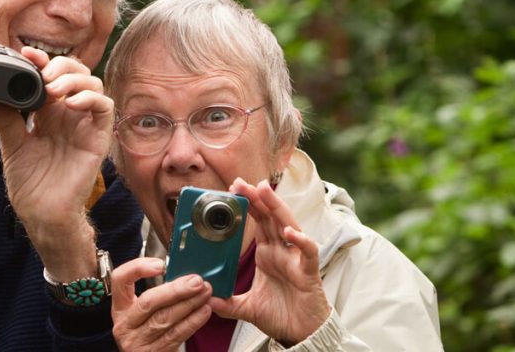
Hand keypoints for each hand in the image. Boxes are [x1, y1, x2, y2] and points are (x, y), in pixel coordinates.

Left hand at [0, 47, 113, 278]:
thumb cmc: (30, 184)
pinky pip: (104, 108)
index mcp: (47, 112)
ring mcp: (84, 124)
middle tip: (43, 73)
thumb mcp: (11, 144)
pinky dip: (90, 98)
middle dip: (60, 65)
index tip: (26, 53)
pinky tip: (71, 103)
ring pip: (93, 84)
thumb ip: (3, 116)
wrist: (42, 214)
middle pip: (76, 72)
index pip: (50, 75)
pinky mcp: (98, 138)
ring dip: (74, 80)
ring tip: (53, 90)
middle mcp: (68, 114)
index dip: (42, 60)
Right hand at [111, 257, 212, 351]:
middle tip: (196, 281)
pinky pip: (176, 335)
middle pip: (148, 302)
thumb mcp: (143, 312)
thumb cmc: (147, 331)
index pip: (120, 280)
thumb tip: (184, 276)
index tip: (159, 264)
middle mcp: (126, 324)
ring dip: (189, 304)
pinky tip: (204, 311)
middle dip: (175, 290)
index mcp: (121, 307)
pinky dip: (192, 321)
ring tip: (205, 293)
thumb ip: (157, 294)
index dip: (137, 268)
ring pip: (165, 318)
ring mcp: (138, 341)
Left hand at [208, 178, 330, 344]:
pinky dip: (301, 241)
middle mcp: (281, 251)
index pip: (257, 221)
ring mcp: (295, 259)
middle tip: (241, 181)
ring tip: (264, 191)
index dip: (247, 204)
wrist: (302, 334)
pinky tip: (290, 232)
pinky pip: (307, 252)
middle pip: (270, 217)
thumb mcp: (246, 308)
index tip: (232, 189)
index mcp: (268, 253)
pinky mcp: (308, 272)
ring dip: (277, 207)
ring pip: (288, 225)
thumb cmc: (281, 315)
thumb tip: (206, 298)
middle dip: (257, 197)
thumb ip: (227, 302)